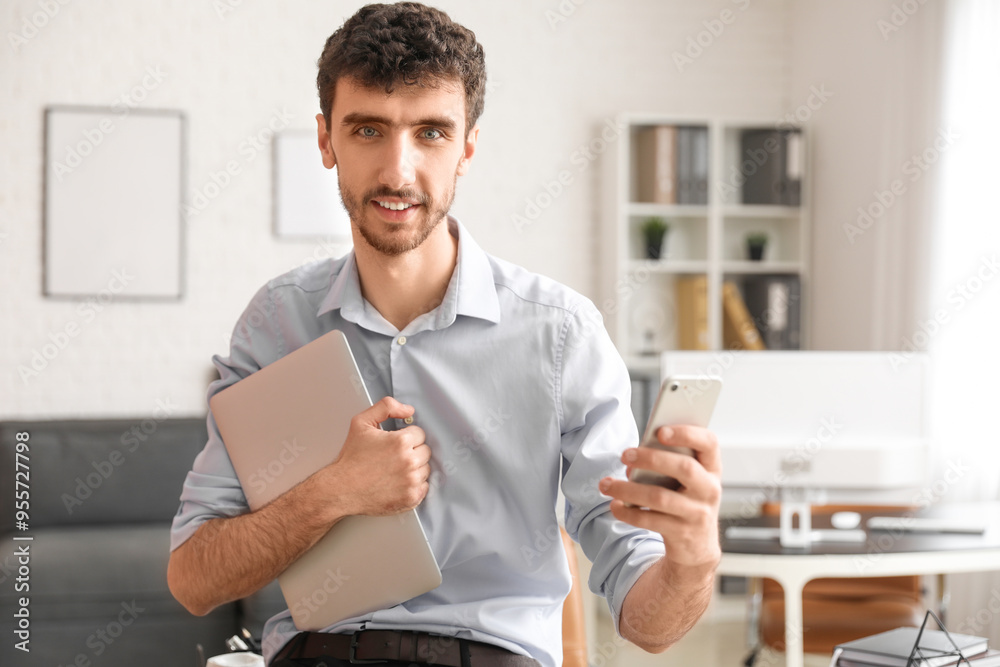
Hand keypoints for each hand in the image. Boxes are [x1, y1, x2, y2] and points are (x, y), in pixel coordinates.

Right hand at [327, 396, 430, 516]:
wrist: (341, 488)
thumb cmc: (351, 458)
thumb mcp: (361, 422)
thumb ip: (386, 407)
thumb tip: (409, 410)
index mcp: (400, 442)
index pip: (419, 434)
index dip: (407, 437)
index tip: (395, 444)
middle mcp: (409, 462)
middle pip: (425, 451)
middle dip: (412, 451)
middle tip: (393, 457)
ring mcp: (411, 481)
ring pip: (425, 469)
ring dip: (414, 468)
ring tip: (394, 470)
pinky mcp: (411, 498)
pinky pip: (424, 487)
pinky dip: (414, 485)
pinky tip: (398, 482)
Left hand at [599, 425, 721, 567]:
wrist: (697, 546)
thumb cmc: (686, 501)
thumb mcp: (688, 481)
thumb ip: (669, 463)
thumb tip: (635, 458)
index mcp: (711, 469)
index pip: (709, 443)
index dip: (687, 434)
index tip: (660, 431)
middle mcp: (709, 490)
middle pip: (684, 468)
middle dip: (651, 458)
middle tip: (625, 455)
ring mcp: (697, 514)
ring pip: (660, 497)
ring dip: (628, 489)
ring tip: (606, 484)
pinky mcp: (681, 534)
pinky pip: (649, 520)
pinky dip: (627, 513)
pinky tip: (615, 505)